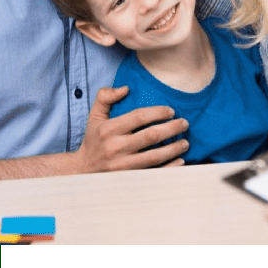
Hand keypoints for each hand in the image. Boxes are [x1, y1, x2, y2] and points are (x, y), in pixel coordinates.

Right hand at [74, 86, 189, 172]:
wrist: (82, 171)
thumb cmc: (93, 140)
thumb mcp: (94, 116)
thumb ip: (105, 97)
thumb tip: (126, 88)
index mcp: (109, 129)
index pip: (139, 116)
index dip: (158, 112)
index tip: (172, 111)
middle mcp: (116, 147)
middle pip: (151, 136)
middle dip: (172, 128)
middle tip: (184, 123)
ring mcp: (122, 166)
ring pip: (154, 156)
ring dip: (174, 148)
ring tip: (185, 142)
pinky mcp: (128, 179)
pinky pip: (153, 174)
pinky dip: (169, 168)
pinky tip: (180, 161)